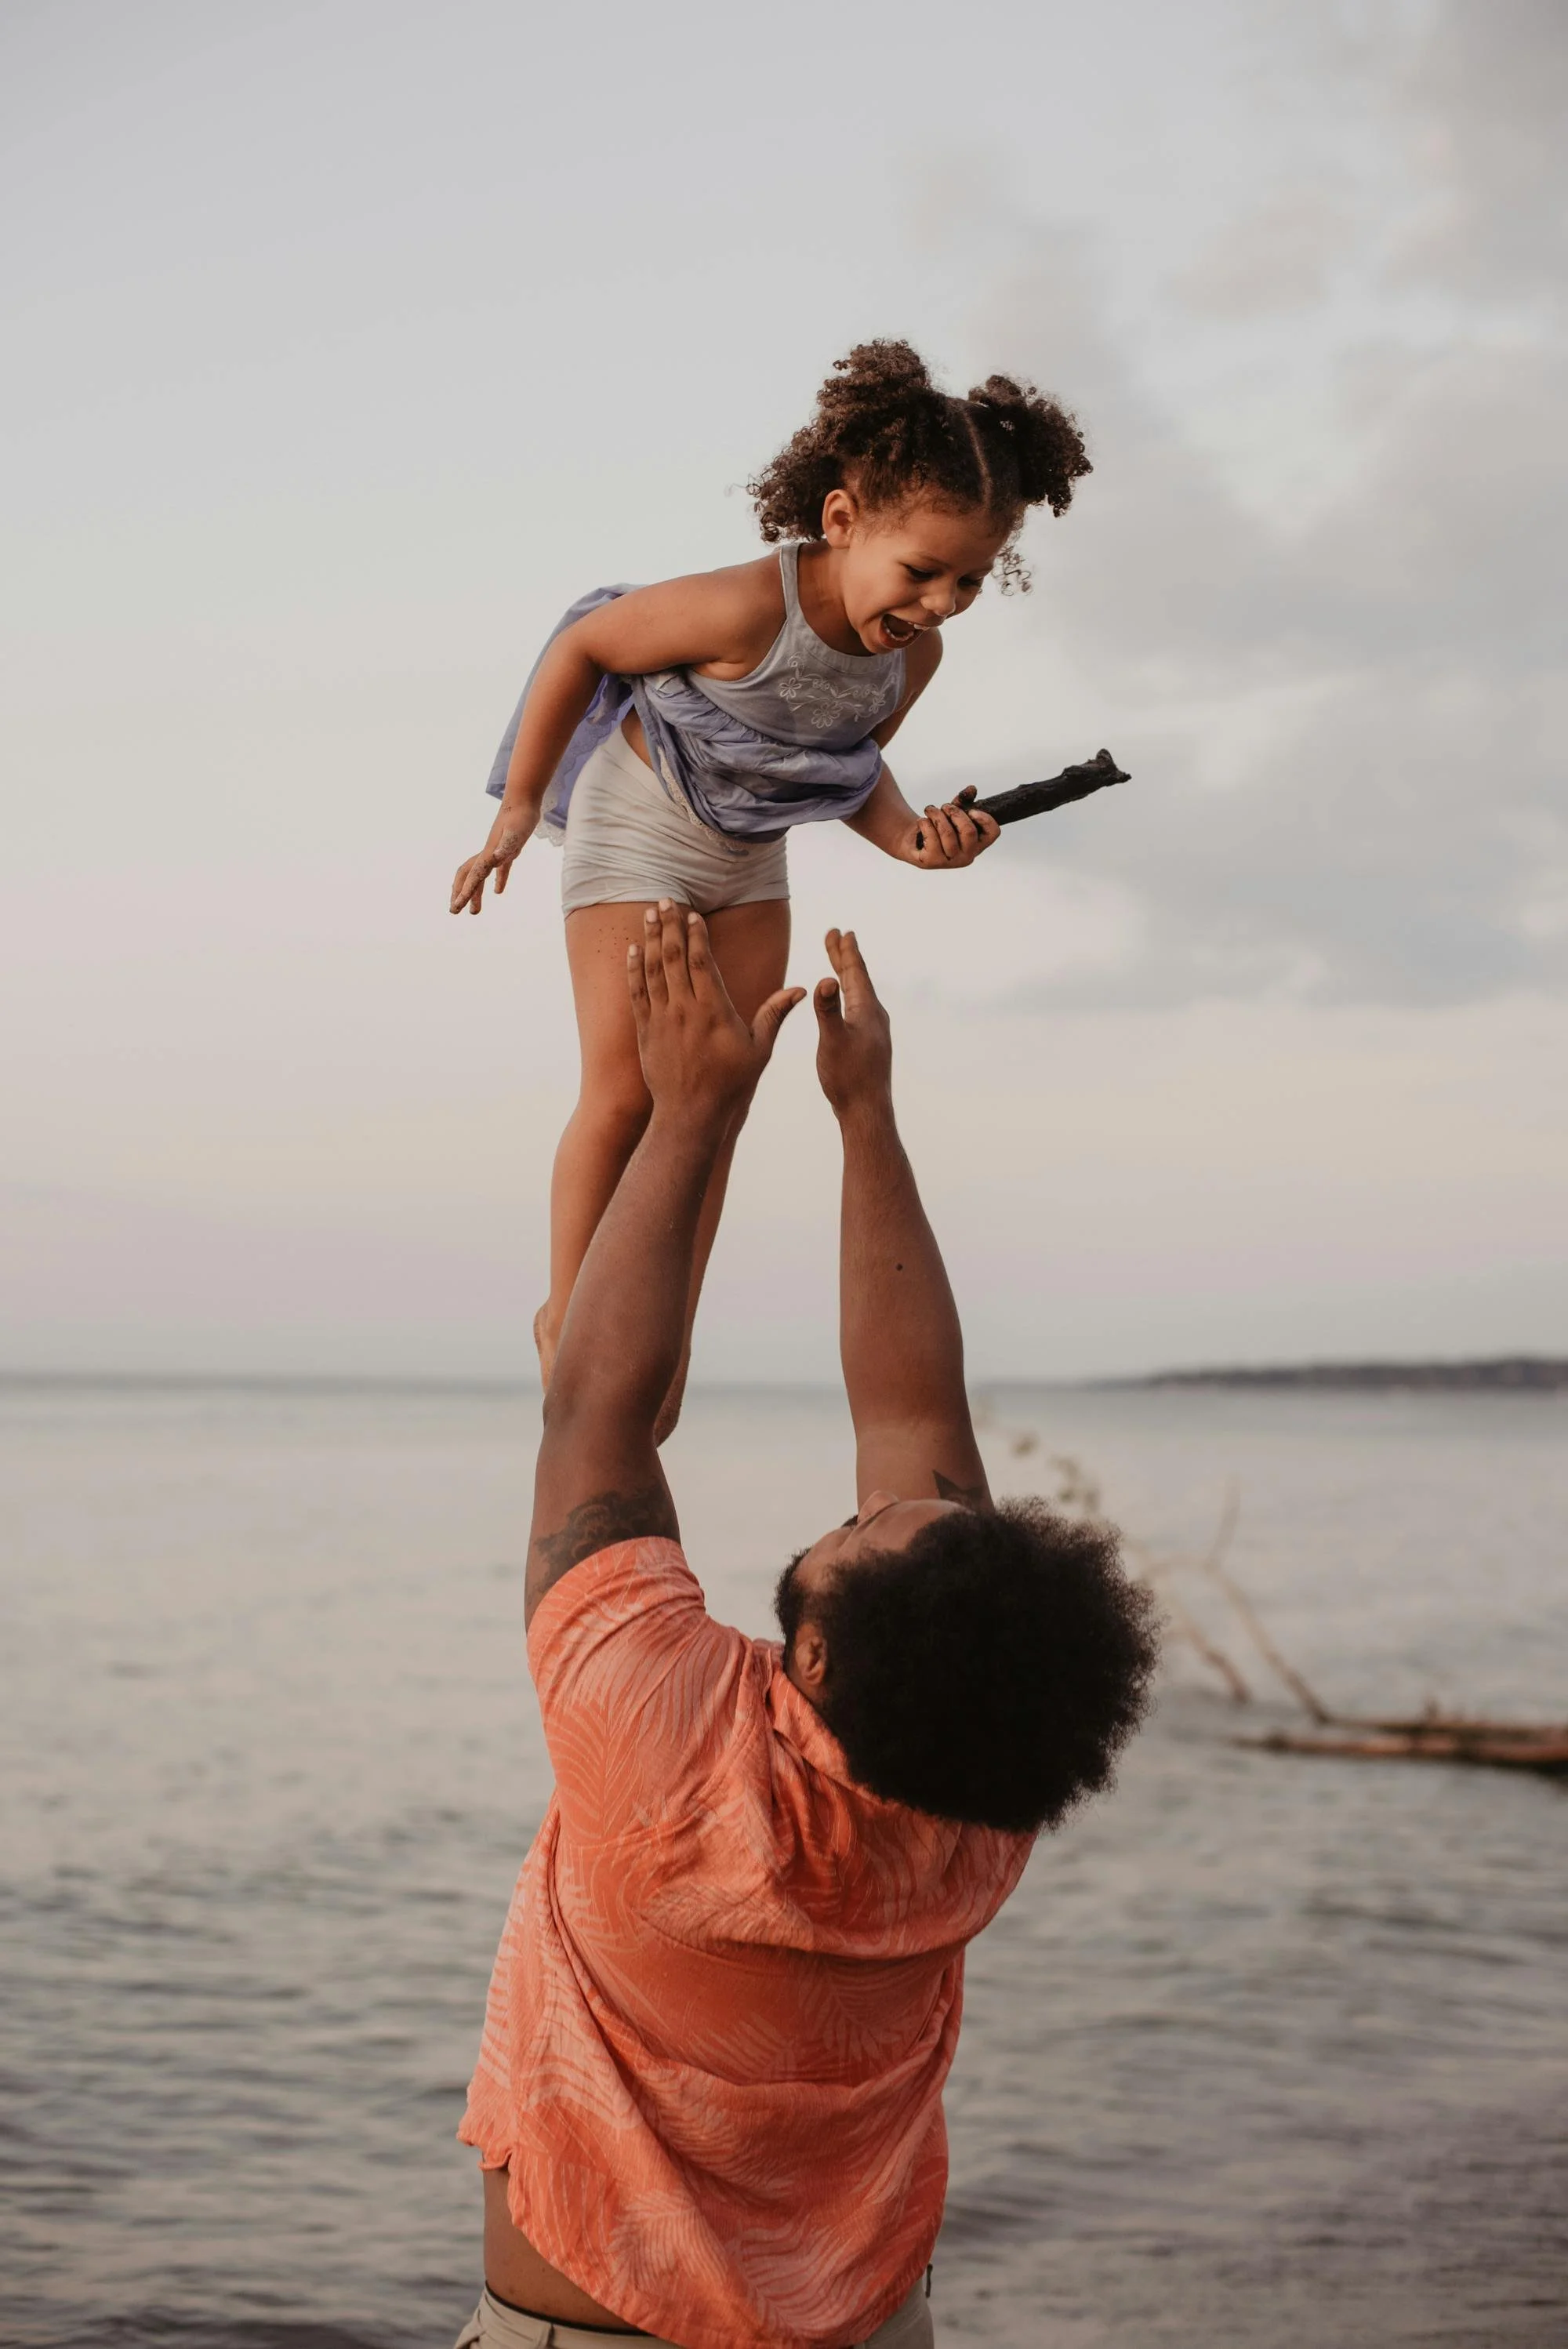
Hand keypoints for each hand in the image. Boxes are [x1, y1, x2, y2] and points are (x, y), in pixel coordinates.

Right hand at [450, 800, 538, 915]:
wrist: (524, 800)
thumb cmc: (521, 816)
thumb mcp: (516, 833)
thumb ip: (506, 846)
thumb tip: (497, 858)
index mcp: (489, 854)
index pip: (474, 877)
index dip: (465, 893)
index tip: (456, 908)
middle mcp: (489, 854)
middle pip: (468, 877)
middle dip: (461, 894)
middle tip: (454, 911)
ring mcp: (497, 852)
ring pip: (480, 876)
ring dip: (475, 893)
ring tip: (474, 911)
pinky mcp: (508, 850)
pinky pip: (499, 870)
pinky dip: (497, 881)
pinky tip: (498, 892)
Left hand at [628, 902, 803, 1124]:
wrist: (690, 1115)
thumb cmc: (730, 1084)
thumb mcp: (759, 1050)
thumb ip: (775, 1014)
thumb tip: (801, 990)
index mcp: (714, 1010)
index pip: (702, 961)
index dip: (696, 934)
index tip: (692, 913)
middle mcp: (684, 1009)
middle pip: (674, 957)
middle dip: (669, 926)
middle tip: (665, 900)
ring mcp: (662, 1019)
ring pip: (653, 970)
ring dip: (649, 939)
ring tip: (648, 913)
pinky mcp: (646, 1031)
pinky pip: (638, 993)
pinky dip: (634, 969)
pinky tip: (633, 950)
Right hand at [814, 928, 892, 1119]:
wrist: (866, 1111)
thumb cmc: (848, 1078)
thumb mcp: (833, 1041)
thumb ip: (828, 1010)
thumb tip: (825, 980)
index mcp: (867, 1011)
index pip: (855, 973)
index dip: (846, 952)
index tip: (841, 931)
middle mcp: (874, 1017)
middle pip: (857, 979)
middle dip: (844, 957)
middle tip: (837, 935)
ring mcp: (874, 1031)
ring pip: (858, 994)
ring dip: (847, 976)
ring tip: (839, 963)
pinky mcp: (869, 1044)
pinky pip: (858, 1009)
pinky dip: (849, 996)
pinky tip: (847, 1005)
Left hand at [907, 786, 998, 869]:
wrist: (914, 841)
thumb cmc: (940, 827)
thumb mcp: (953, 812)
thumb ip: (964, 800)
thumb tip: (972, 788)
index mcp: (977, 845)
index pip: (993, 833)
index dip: (985, 819)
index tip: (971, 810)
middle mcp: (967, 856)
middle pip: (969, 831)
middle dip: (955, 812)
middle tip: (945, 807)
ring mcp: (949, 861)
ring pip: (947, 833)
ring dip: (936, 815)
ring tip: (930, 810)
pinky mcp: (931, 861)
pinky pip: (931, 837)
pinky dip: (925, 823)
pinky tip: (922, 822)